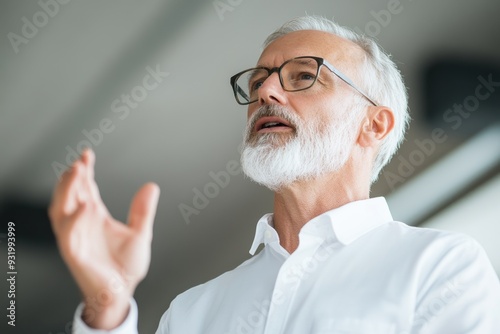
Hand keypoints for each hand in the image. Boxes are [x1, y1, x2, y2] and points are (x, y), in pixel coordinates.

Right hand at [49, 149, 159, 328]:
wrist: (122, 292)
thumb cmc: (125, 266)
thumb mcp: (140, 233)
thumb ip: (143, 210)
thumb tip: (151, 187)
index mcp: (94, 216)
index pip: (85, 188)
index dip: (84, 171)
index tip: (87, 155)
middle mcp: (82, 223)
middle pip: (69, 194)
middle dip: (72, 177)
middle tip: (80, 162)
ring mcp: (76, 237)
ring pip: (61, 210)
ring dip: (67, 191)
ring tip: (76, 173)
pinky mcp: (75, 253)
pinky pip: (69, 235)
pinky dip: (75, 220)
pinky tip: (85, 207)